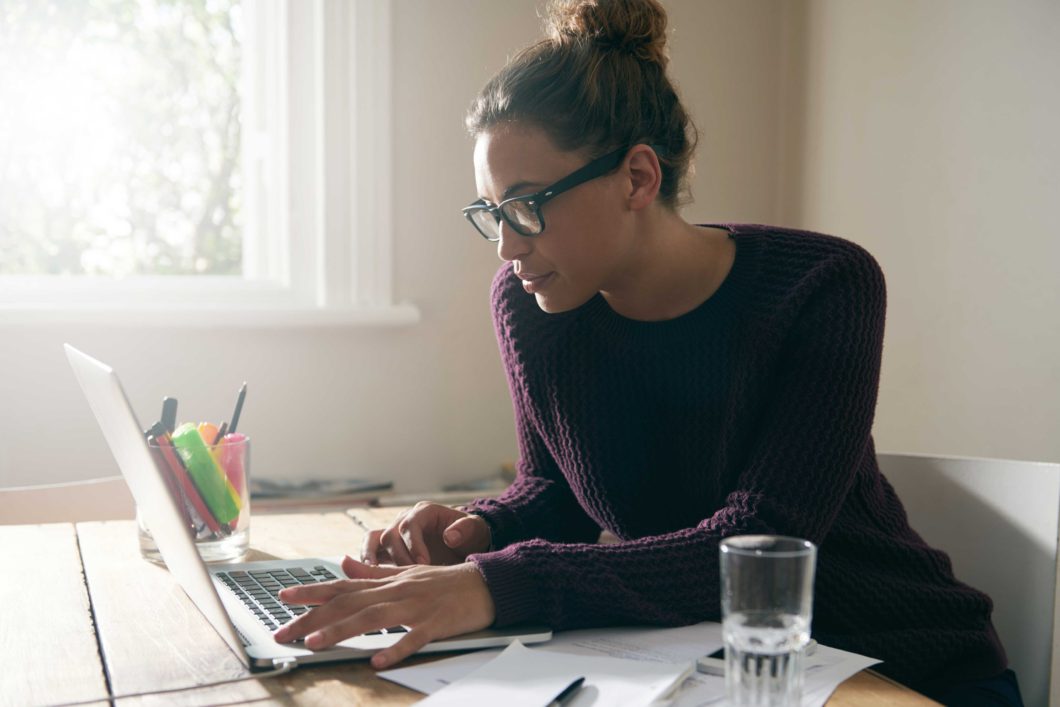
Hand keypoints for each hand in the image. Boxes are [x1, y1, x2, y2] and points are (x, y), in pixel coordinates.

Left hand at [273, 555, 495, 668]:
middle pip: (349, 603)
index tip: (283, 597)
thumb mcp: (407, 572)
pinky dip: (395, 648)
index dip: (312, 591)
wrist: (486, 583)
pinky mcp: (436, 623)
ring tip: (315, 645)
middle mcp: (396, 591)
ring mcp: (416, 606)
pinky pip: (414, 637)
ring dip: (342, 631)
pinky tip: (377, 661)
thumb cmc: (445, 582)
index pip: (343, 585)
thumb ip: (374, 572)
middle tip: (283, 633)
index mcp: (389, 581)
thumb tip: (344, 564)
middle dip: (313, 618)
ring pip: (373, 617)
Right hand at [361, 502, 490, 565]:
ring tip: (372, 576)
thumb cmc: (470, 535)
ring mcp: (395, 532)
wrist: (466, 543)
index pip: (410, 524)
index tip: (424, 563)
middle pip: (390, 534)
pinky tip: (368, 579)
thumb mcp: (475, 530)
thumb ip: (466, 529)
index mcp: (425, 512)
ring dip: (372, 558)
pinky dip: (366, 563)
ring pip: (373, 539)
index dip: (414, 544)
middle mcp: (406, 519)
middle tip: (410, 575)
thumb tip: (450, 536)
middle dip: (399, 557)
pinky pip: (371, 550)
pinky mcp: (389, 548)